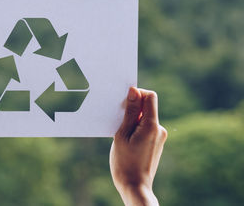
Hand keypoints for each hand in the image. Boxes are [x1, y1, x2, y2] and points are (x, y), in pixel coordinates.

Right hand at [110, 87, 166, 205]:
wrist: (134, 187)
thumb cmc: (125, 162)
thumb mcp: (122, 134)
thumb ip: (130, 112)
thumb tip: (134, 91)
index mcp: (152, 125)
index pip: (150, 96)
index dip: (137, 94)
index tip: (123, 102)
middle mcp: (159, 129)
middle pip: (147, 106)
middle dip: (132, 108)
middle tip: (118, 120)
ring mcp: (159, 137)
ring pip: (145, 118)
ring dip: (133, 120)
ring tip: (121, 134)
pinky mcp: (156, 143)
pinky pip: (146, 128)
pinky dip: (136, 128)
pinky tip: (126, 140)